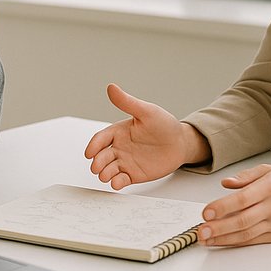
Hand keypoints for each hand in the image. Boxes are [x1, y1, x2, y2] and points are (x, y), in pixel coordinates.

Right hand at [84, 83, 210, 188]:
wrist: (181, 143)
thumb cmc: (164, 124)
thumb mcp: (146, 111)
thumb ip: (128, 102)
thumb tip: (111, 87)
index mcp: (119, 132)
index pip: (101, 139)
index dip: (93, 145)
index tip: (89, 153)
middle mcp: (119, 147)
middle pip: (102, 156)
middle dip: (97, 162)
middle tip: (96, 168)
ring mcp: (125, 162)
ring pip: (109, 169)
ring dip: (104, 174)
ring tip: (105, 176)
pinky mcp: (133, 174)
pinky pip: (121, 180)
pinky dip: (116, 183)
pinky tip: (116, 183)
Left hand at [198, 166, 270, 245]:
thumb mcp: (269, 170)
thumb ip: (246, 177)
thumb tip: (226, 183)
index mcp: (270, 188)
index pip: (242, 200)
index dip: (222, 207)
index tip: (206, 212)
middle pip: (242, 221)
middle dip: (218, 228)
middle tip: (201, 231)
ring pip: (246, 234)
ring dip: (224, 239)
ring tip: (206, 239)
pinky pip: (254, 241)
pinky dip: (236, 243)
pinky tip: (222, 242)